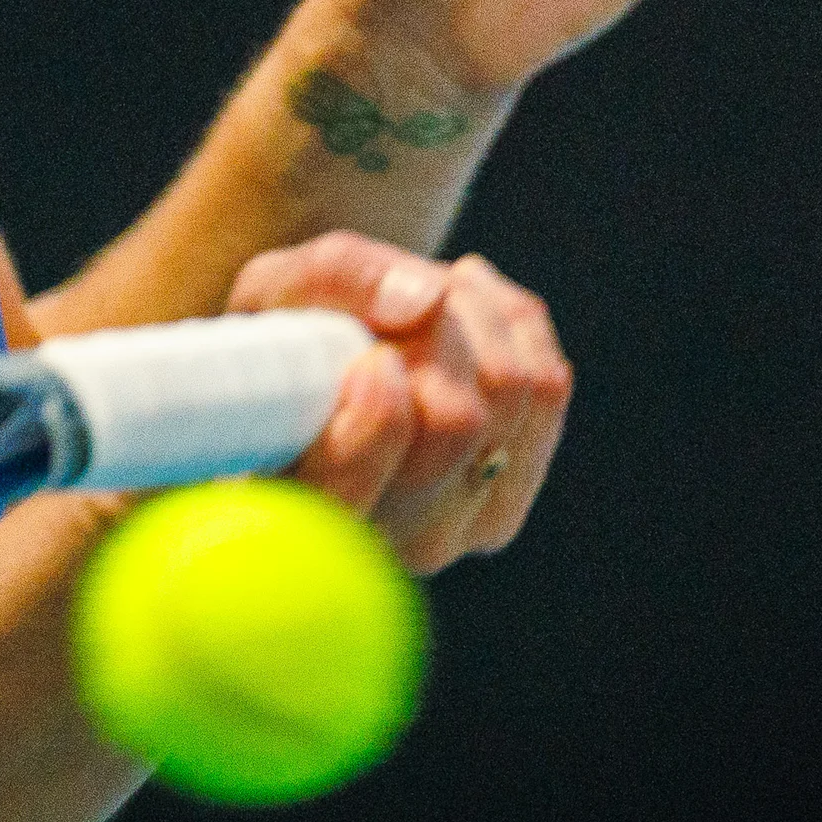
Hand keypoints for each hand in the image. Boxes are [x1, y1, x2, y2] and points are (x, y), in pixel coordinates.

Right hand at [234, 231, 569, 574]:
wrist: (329, 369)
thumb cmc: (285, 341)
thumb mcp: (274, 290)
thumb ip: (334, 280)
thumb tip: (428, 302)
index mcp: (298, 511)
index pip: (353, 490)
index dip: (377, 417)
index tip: (374, 357)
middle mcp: (381, 541)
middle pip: (455, 421)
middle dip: (432, 332)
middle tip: (394, 305)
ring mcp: (458, 527)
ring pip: (512, 390)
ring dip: (472, 316)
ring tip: (423, 303)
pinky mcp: (513, 487)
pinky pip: (547, 383)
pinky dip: (508, 322)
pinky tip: (462, 314)